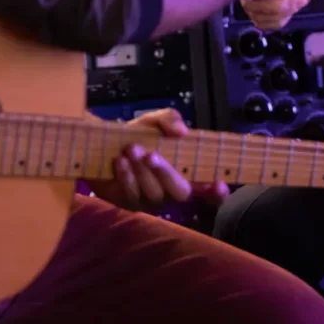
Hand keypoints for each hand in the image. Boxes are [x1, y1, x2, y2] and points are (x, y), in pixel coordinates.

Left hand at [89, 109, 228, 209]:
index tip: (220, 185)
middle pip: (180, 193)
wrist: (103, 143)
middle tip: (150, 154)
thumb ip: (170, 119)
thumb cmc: (138, 135)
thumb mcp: (155, 120)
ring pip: (153, 193)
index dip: (217, 192)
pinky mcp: (129, 204)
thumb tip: (182, 131)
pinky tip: (120, 162)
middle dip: (166, 173)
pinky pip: (131, 195)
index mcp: (185, 172)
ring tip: (131, 149)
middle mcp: (172, 191)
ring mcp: (150, 201)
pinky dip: (126, 177)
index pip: (208, 189)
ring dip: (142, 171)